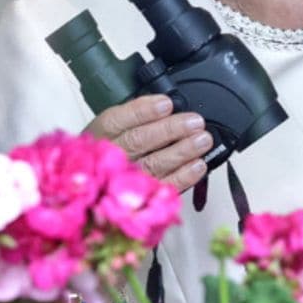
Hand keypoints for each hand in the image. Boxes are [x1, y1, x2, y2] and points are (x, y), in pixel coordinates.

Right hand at [86, 94, 209, 192]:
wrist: (106, 182)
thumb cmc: (116, 146)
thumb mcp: (118, 125)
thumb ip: (137, 115)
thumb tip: (168, 105)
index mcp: (101, 133)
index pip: (117, 120)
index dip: (144, 111)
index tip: (166, 104)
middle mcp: (111, 156)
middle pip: (138, 141)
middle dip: (170, 130)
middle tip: (194, 122)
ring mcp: (125, 179)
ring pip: (153, 164)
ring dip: (182, 151)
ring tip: (202, 140)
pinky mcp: (142, 197)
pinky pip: (163, 187)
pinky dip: (184, 176)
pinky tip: (197, 165)